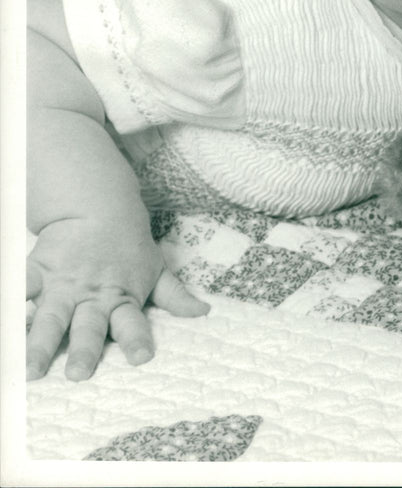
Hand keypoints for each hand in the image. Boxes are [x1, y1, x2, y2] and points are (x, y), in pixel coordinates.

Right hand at [26, 215, 208, 381]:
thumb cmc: (129, 246)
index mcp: (122, 297)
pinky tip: (6, 318)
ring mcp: (63, 285)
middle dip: (84, 349)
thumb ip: (175, 296)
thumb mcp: (156, 269)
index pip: (132, 323)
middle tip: (79, 373)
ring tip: (30, 370)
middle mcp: (92, 296)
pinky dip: (10, 300)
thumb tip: (204, 313)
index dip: (137, 339)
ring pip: (50, 318)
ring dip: (39, 343)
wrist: (98, 205)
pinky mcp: (38, 271)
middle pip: (88, 327)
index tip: (141, 358)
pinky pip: (20, 286)